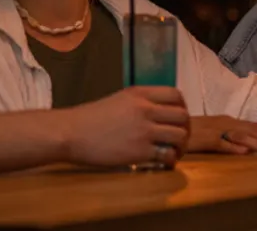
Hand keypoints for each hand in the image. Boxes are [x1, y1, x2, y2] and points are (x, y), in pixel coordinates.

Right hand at [63, 86, 189, 167]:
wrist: (71, 133)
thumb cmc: (89, 118)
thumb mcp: (117, 100)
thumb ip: (139, 104)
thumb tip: (156, 114)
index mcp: (139, 94)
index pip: (175, 95)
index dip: (182, 107)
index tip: (177, 118)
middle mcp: (145, 109)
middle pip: (183, 116)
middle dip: (185, 129)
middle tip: (178, 139)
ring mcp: (144, 131)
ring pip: (180, 136)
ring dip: (181, 146)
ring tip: (173, 152)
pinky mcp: (140, 152)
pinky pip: (168, 155)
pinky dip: (171, 160)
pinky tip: (164, 163)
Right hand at [188, 115, 256, 154]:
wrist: (171, 125)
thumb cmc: (192, 131)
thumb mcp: (214, 131)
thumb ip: (229, 137)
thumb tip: (247, 148)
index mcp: (229, 121)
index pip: (254, 127)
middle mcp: (226, 123)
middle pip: (253, 130)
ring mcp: (216, 130)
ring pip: (242, 136)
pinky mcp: (206, 139)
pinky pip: (222, 143)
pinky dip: (234, 148)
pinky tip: (244, 153)